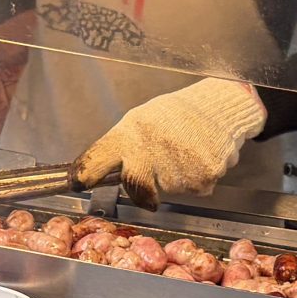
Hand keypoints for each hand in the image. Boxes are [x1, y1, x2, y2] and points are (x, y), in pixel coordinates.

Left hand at [73, 77, 266, 211]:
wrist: (220, 107)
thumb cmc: (178, 114)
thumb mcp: (142, 121)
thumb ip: (124, 145)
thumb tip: (100, 170)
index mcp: (131, 133)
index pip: (98, 159)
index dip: (84, 175)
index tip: (76, 183)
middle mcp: (150, 150)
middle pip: (135, 187)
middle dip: (141, 190)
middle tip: (151, 182)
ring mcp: (177, 166)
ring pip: (169, 189)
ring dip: (176, 178)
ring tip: (185, 152)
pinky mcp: (203, 177)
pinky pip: (196, 189)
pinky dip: (199, 178)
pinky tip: (201, 156)